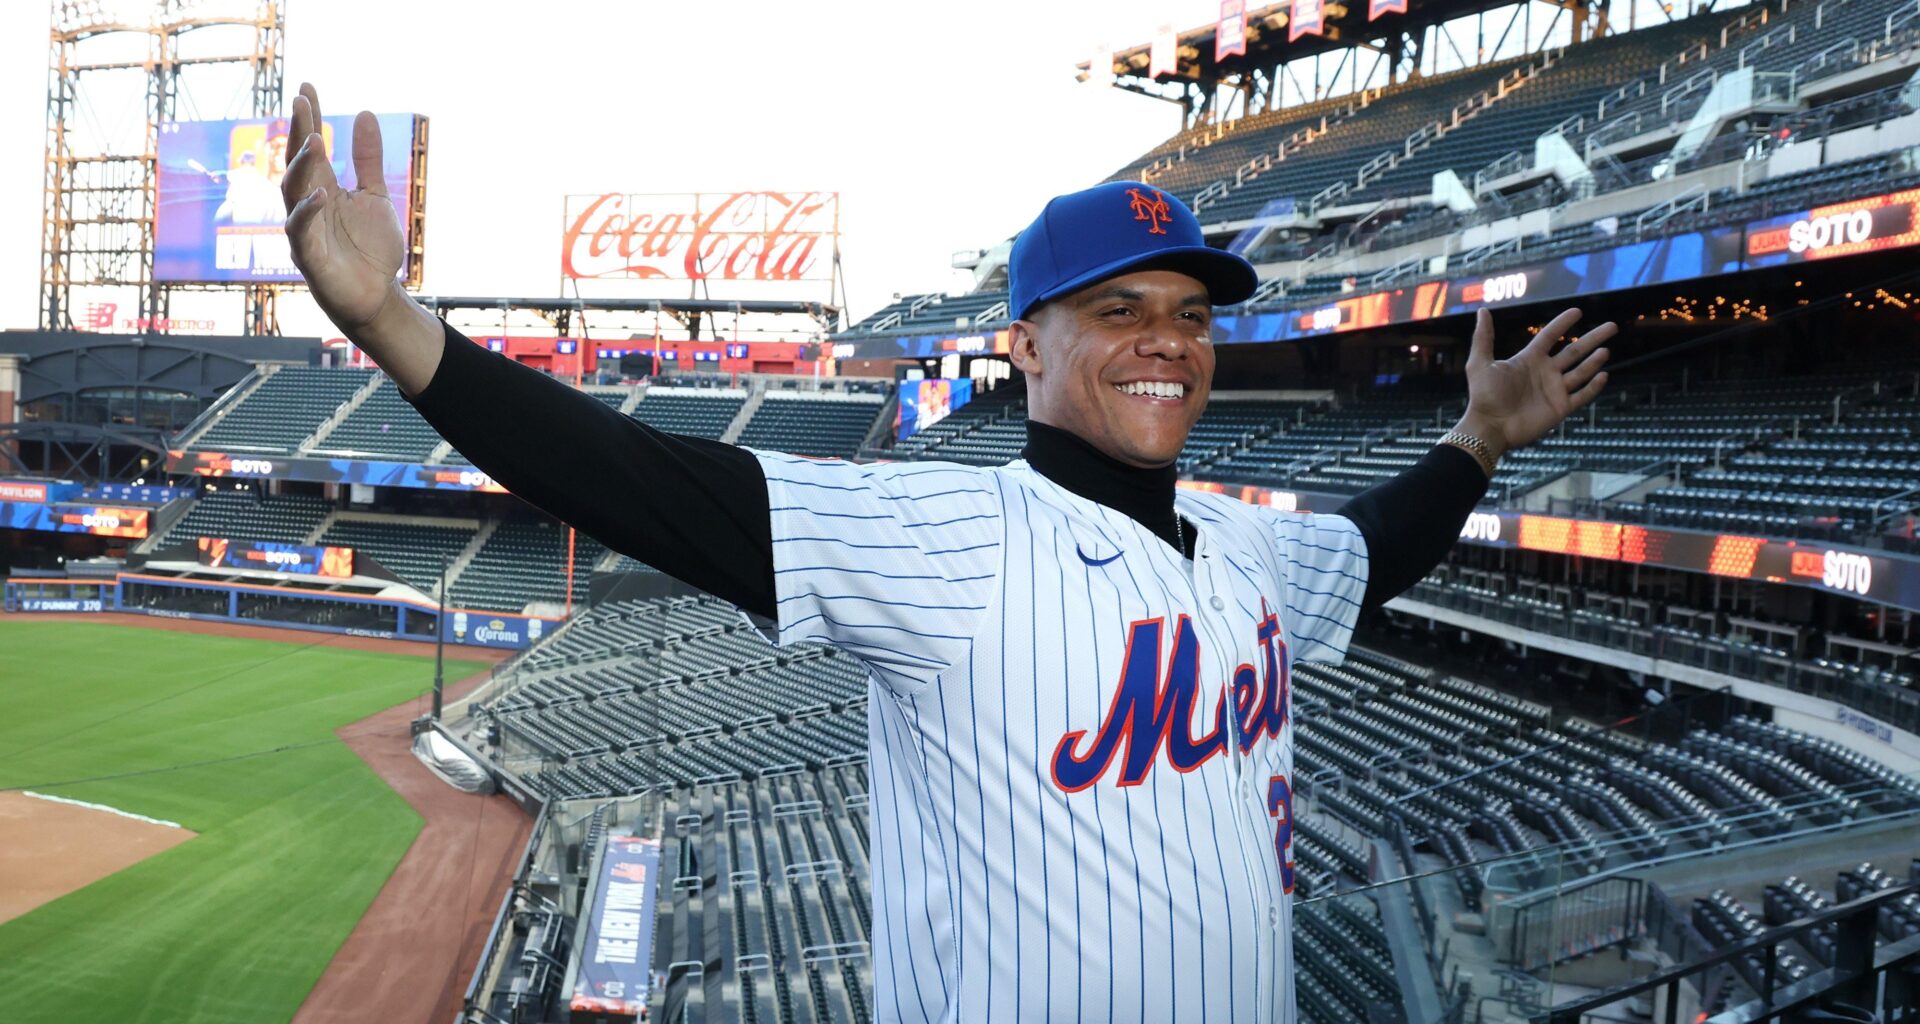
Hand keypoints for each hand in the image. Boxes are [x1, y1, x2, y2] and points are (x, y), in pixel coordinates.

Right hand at [280, 83, 440, 393]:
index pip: (310, 147)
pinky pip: (301, 230)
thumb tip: (364, 113)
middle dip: (298, 133)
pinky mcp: (308, 256)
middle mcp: (308, 205)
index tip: (306, 87)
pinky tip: (320, 193)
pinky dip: (308, 211)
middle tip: (301, 101)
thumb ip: (366, 159)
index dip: (307, 118)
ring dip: (302, 166)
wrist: (377, 295)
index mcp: (322, 187)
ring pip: (292, 192)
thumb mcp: (375, 196)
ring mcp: (305, 230)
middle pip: (297, 163)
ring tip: (315, 140)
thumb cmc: (370, 249)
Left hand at [1456, 306, 1614, 456]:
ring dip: (1594, 361)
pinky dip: (1594, 387)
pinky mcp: (1560, 408)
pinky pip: (1582, 396)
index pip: (1550, 336)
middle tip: (1612, 327)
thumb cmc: (1483, 396)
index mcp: (1528, 360)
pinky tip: (1604, 375)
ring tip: (1605, 350)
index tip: (1577, 311)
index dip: (1563, 323)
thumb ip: (1484, 337)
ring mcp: (1554, 390)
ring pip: (1581, 372)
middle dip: (1593, 338)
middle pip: (1574, 351)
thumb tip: (1483, 310)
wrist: (1490, 427)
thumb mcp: (1480, 363)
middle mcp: (1545, 372)